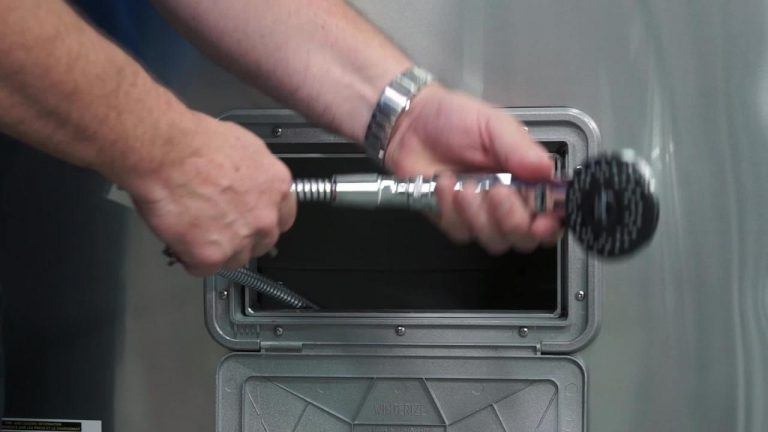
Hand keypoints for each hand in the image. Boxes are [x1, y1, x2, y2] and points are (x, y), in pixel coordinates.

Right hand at [119, 112, 295, 275]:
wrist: (165, 152)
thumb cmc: (193, 142)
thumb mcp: (243, 146)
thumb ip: (254, 175)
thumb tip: (247, 183)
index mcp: (276, 186)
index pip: (282, 217)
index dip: (263, 220)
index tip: (251, 220)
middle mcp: (265, 216)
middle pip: (261, 241)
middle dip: (242, 237)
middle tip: (216, 225)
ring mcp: (241, 238)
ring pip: (235, 258)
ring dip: (217, 250)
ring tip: (194, 230)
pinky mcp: (212, 255)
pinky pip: (203, 268)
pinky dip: (189, 258)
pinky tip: (180, 239)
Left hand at [385, 84, 561, 253]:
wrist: (412, 124)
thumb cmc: (454, 119)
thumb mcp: (493, 124)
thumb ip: (521, 149)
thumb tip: (547, 170)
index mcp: (527, 178)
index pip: (551, 214)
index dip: (550, 224)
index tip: (542, 220)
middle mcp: (508, 201)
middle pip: (524, 237)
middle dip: (512, 218)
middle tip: (497, 190)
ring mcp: (480, 214)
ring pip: (494, 239)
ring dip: (478, 213)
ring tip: (464, 183)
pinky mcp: (454, 220)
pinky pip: (461, 231)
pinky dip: (451, 208)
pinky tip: (445, 183)